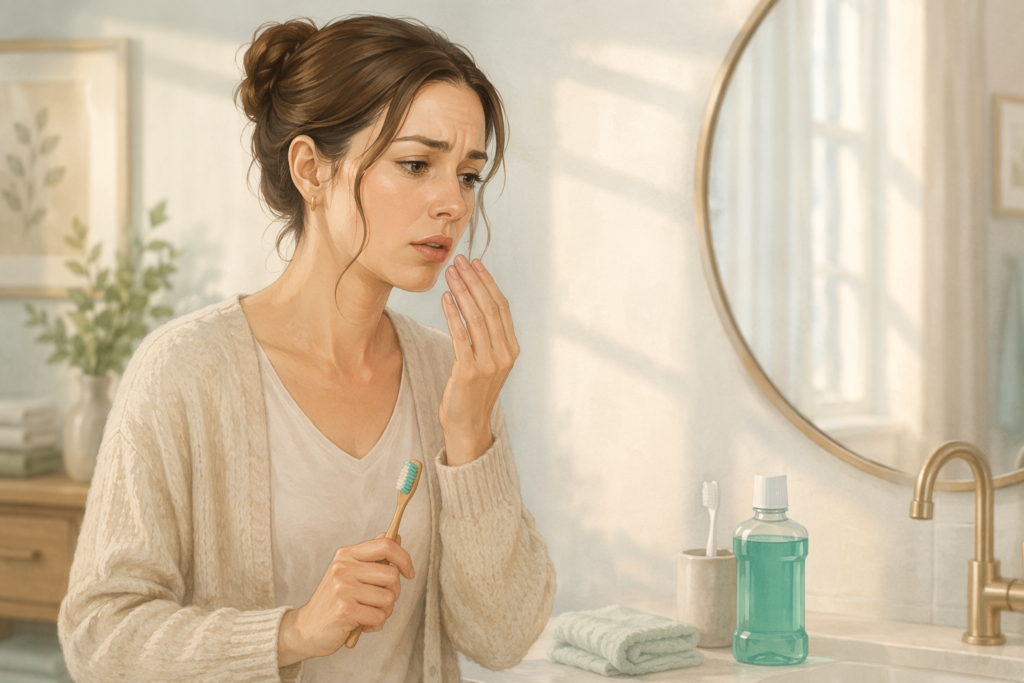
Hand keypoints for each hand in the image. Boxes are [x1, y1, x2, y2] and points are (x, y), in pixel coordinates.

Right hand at [277, 533, 412, 667]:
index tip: (409, 572)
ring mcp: (343, 588)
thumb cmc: (333, 602)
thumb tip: (396, 536)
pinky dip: (375, 625)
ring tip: (367, 614)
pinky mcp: (345, 609)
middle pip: (392, 575)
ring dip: (383, 612)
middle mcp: (343, 567)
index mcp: (346, 554)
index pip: (386, 545)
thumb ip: (373, 555)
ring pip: (388, 598)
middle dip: (393, 593)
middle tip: (378, 602)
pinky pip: (379, 616)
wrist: (307, 629)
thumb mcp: (349, 572)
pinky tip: (361, 624)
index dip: (404, 558)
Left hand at [440, 254, 519, 465]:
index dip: (487, 283)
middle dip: (474, 281)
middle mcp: (504, 354)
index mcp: (511, 348)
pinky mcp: (470, 371)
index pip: (501, 307)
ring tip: (450, 275)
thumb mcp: (487, 362)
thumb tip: (477, 302)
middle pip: (489, 308)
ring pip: (477, 318)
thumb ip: (488, 337)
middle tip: (459, 262)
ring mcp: (489, 363)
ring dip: (463, 292)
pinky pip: (461, 336)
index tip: (474, 264)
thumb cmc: (472, 392)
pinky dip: (453, 315)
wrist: (467, 426)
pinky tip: (445, 299)